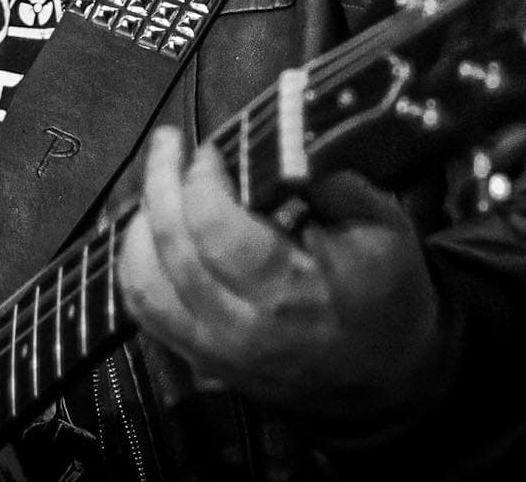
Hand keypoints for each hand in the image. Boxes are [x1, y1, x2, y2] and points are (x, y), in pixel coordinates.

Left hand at [117, 126, 442, 421]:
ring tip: (155, 183)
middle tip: (168, 142)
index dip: (202, 178)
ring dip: (140, 223)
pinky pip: (145, 310)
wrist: (388, 382)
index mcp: (288, 291)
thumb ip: (333, 182)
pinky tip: (149, 230)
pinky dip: (136, 264)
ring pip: (143, 282)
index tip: (210, 148)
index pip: (215, 227)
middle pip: (171, 247)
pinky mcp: (201, 359)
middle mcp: (239, 325)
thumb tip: (284, 145)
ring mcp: (213, 349)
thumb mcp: (385, 228)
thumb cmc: (388, 296)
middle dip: (160, 181)